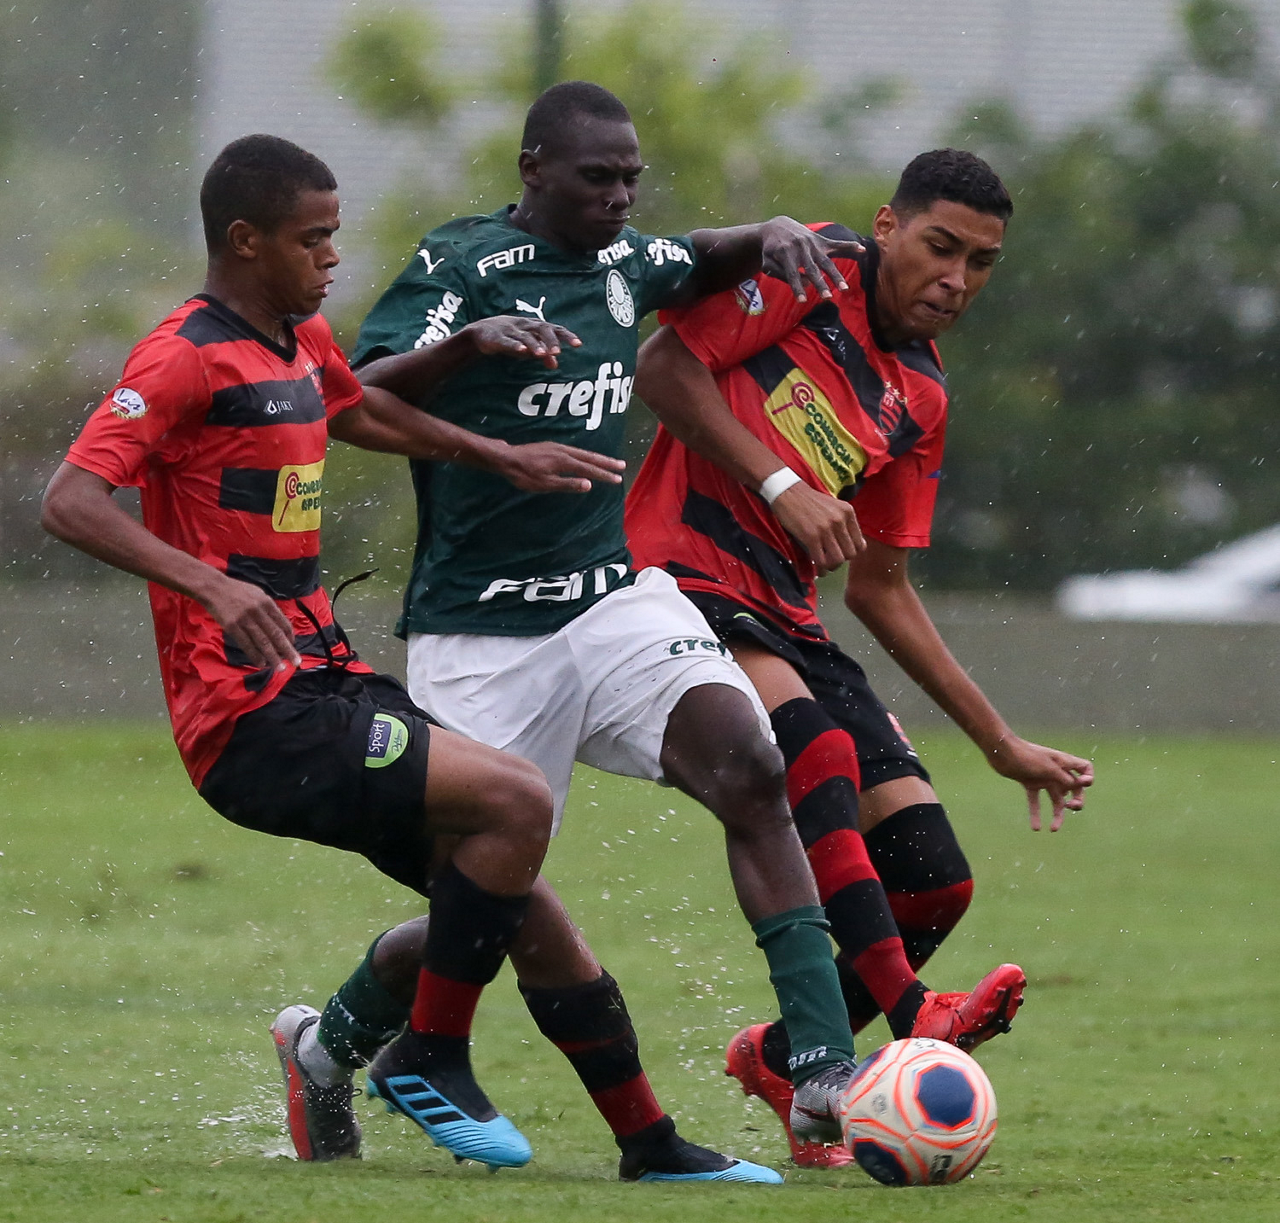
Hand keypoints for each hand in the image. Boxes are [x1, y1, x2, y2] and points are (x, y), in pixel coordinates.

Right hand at [202, 574, 300, 671]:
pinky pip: (246, 644)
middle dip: (287, 650)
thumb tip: (279, 624)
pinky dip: (255, 655)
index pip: (283, 623)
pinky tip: (261, 663)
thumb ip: (268, 608)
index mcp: (267, 602)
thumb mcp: (258, 594)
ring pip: (263, 642)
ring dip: (273, 657)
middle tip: (296, 662)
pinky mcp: (232, 626)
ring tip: (280, 668)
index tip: (293, 646)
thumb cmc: (237, 590)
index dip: (290, 637)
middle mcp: (258, 611)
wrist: (213, 587)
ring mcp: (245, 619)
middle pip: (276, 634)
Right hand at [464, 317, 580, 369]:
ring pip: (526, 336)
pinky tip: (522, 351)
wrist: (482, 332)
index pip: (554, 328)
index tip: (578, 344)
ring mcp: (511, 330)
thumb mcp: (528, 346)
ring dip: (535, 345)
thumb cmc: (512, 338)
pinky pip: (508, 341)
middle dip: (551, 340)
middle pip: (542, 329)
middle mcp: (525, 325)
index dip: (566, 335)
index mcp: (535, 326)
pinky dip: (515, 345)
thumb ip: (543, 354)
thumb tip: (556, 365)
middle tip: (558, 352)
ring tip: (543, 354)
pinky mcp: (498, 337)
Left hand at [496, 441, 625, 492]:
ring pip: (583, 452)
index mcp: (564, 461)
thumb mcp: (545, 484)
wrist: (506, 459)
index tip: (617, 479)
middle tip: (622, 466)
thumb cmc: (524, 475)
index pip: (589, 469)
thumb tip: (589, 484)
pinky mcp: (552, 447)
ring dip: (598, 457)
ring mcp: (558, 447)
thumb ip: (568, 484)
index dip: (604, 474)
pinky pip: (575, 450)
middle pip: (590, 457)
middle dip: (607, 462)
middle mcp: (564, 451)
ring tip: (610, 462)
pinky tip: (586, 457)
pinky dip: (586, 455)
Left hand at [759, 217, 863, 303]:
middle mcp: (801, 248)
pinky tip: (862, 249)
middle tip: (827, 298)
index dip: (797, 287)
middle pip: (813, 269)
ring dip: (836, 275)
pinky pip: (837, 244)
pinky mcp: (820, 240)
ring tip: (844, 289)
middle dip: (820, 284)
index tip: (802, 301)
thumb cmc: (771, 250)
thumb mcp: (768, 261)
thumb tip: (805, 284)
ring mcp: (813, 244)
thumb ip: (781, 274)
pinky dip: (849, 246)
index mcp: (785, 253)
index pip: (792, 274)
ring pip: (827, 262)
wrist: (777, 226)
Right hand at [770, 481, 864, 572]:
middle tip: (831, 560)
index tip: (841, 553)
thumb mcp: (833, 507)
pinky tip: (817, 568)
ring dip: (831, 566)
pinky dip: (821, 569)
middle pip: (850, 554)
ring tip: (824, 564)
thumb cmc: (808, 501)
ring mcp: (826, 529)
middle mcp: (840, 520)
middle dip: (841, 560)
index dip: (850, 552)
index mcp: (847, 512)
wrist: (787, 492)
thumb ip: (843, 522)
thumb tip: (850, 545)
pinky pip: (822, 561)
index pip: (860, 544)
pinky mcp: (811, 536)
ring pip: (838, 560)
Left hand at [984, 736, 1093, 831]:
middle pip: (1074, 788)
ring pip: (1055, 798)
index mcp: (1063, 762)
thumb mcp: (1048, 768)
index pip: (1085, 768)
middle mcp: (1056, 771)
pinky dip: (1036, 813)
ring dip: (1057, 814)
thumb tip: (1078, 787)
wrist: (1001, 752)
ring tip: (1053, 829)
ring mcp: (1043, 778)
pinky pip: (1036, 800)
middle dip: (1077, 800)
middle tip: (1071, 807)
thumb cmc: (1026, 756)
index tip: (1082, 785)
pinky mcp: (1030, 783)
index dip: (1088, 778)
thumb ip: (1064, 779)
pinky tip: (1036, 828)